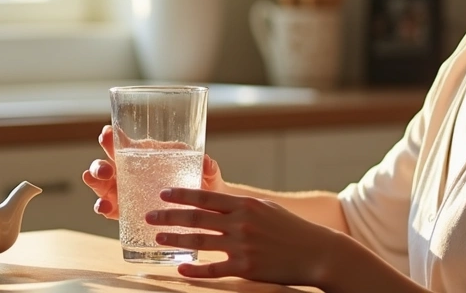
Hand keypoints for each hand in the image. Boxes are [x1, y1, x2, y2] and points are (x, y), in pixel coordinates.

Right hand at [81, 125, 225, 218]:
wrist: (206, 210)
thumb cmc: (201, 181)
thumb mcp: (206, 174)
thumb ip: (208, 168)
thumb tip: (207, 162)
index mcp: (144, 154)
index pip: (122, 142)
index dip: (110, 137)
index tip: (107, 133)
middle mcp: (128, 171)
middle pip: (106, 164)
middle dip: (100, 166)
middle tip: (107, 169)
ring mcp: (124, 192)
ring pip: (102, 186)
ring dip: (96, 185)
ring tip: (100, 191)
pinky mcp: (125, 212)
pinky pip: (110, 209)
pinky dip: (104, 207)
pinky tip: (105, 207)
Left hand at [148, 188, 341, 285]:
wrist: (316, 252)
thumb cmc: (291, 229)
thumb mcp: (266, 209)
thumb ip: (241, 206)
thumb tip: (217, 201)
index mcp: (245, 204)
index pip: (205, 197)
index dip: (181, 195)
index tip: (163, 194)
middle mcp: (241, 222)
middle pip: (195, 218)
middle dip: (168, 216)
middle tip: (149, 216)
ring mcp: (242, 245)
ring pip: (199, 242)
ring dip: (175, 240)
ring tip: (158, 239)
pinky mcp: (246, 267)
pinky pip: (214, 269)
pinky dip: (195, 270)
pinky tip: (182, 269)